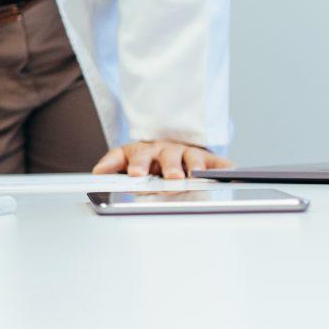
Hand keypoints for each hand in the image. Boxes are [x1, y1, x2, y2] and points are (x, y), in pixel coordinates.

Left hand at [92, 140, 230, 178]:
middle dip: (169, 167)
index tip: (135, 174)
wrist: (176, 152)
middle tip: (171, 177)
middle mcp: (167, 151)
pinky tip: (230, 172)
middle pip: (167, 157)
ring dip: (193, 167)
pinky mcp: (211, 161)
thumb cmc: (150, 161)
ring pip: (192, 159)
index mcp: (144, 151)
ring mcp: (189, 154)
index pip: (138, 155)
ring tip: (195, 176)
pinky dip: (224, 168)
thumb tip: (97, 172)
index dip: (137, 164)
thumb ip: (113, 165)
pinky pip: (219, 164)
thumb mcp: (128, 160)